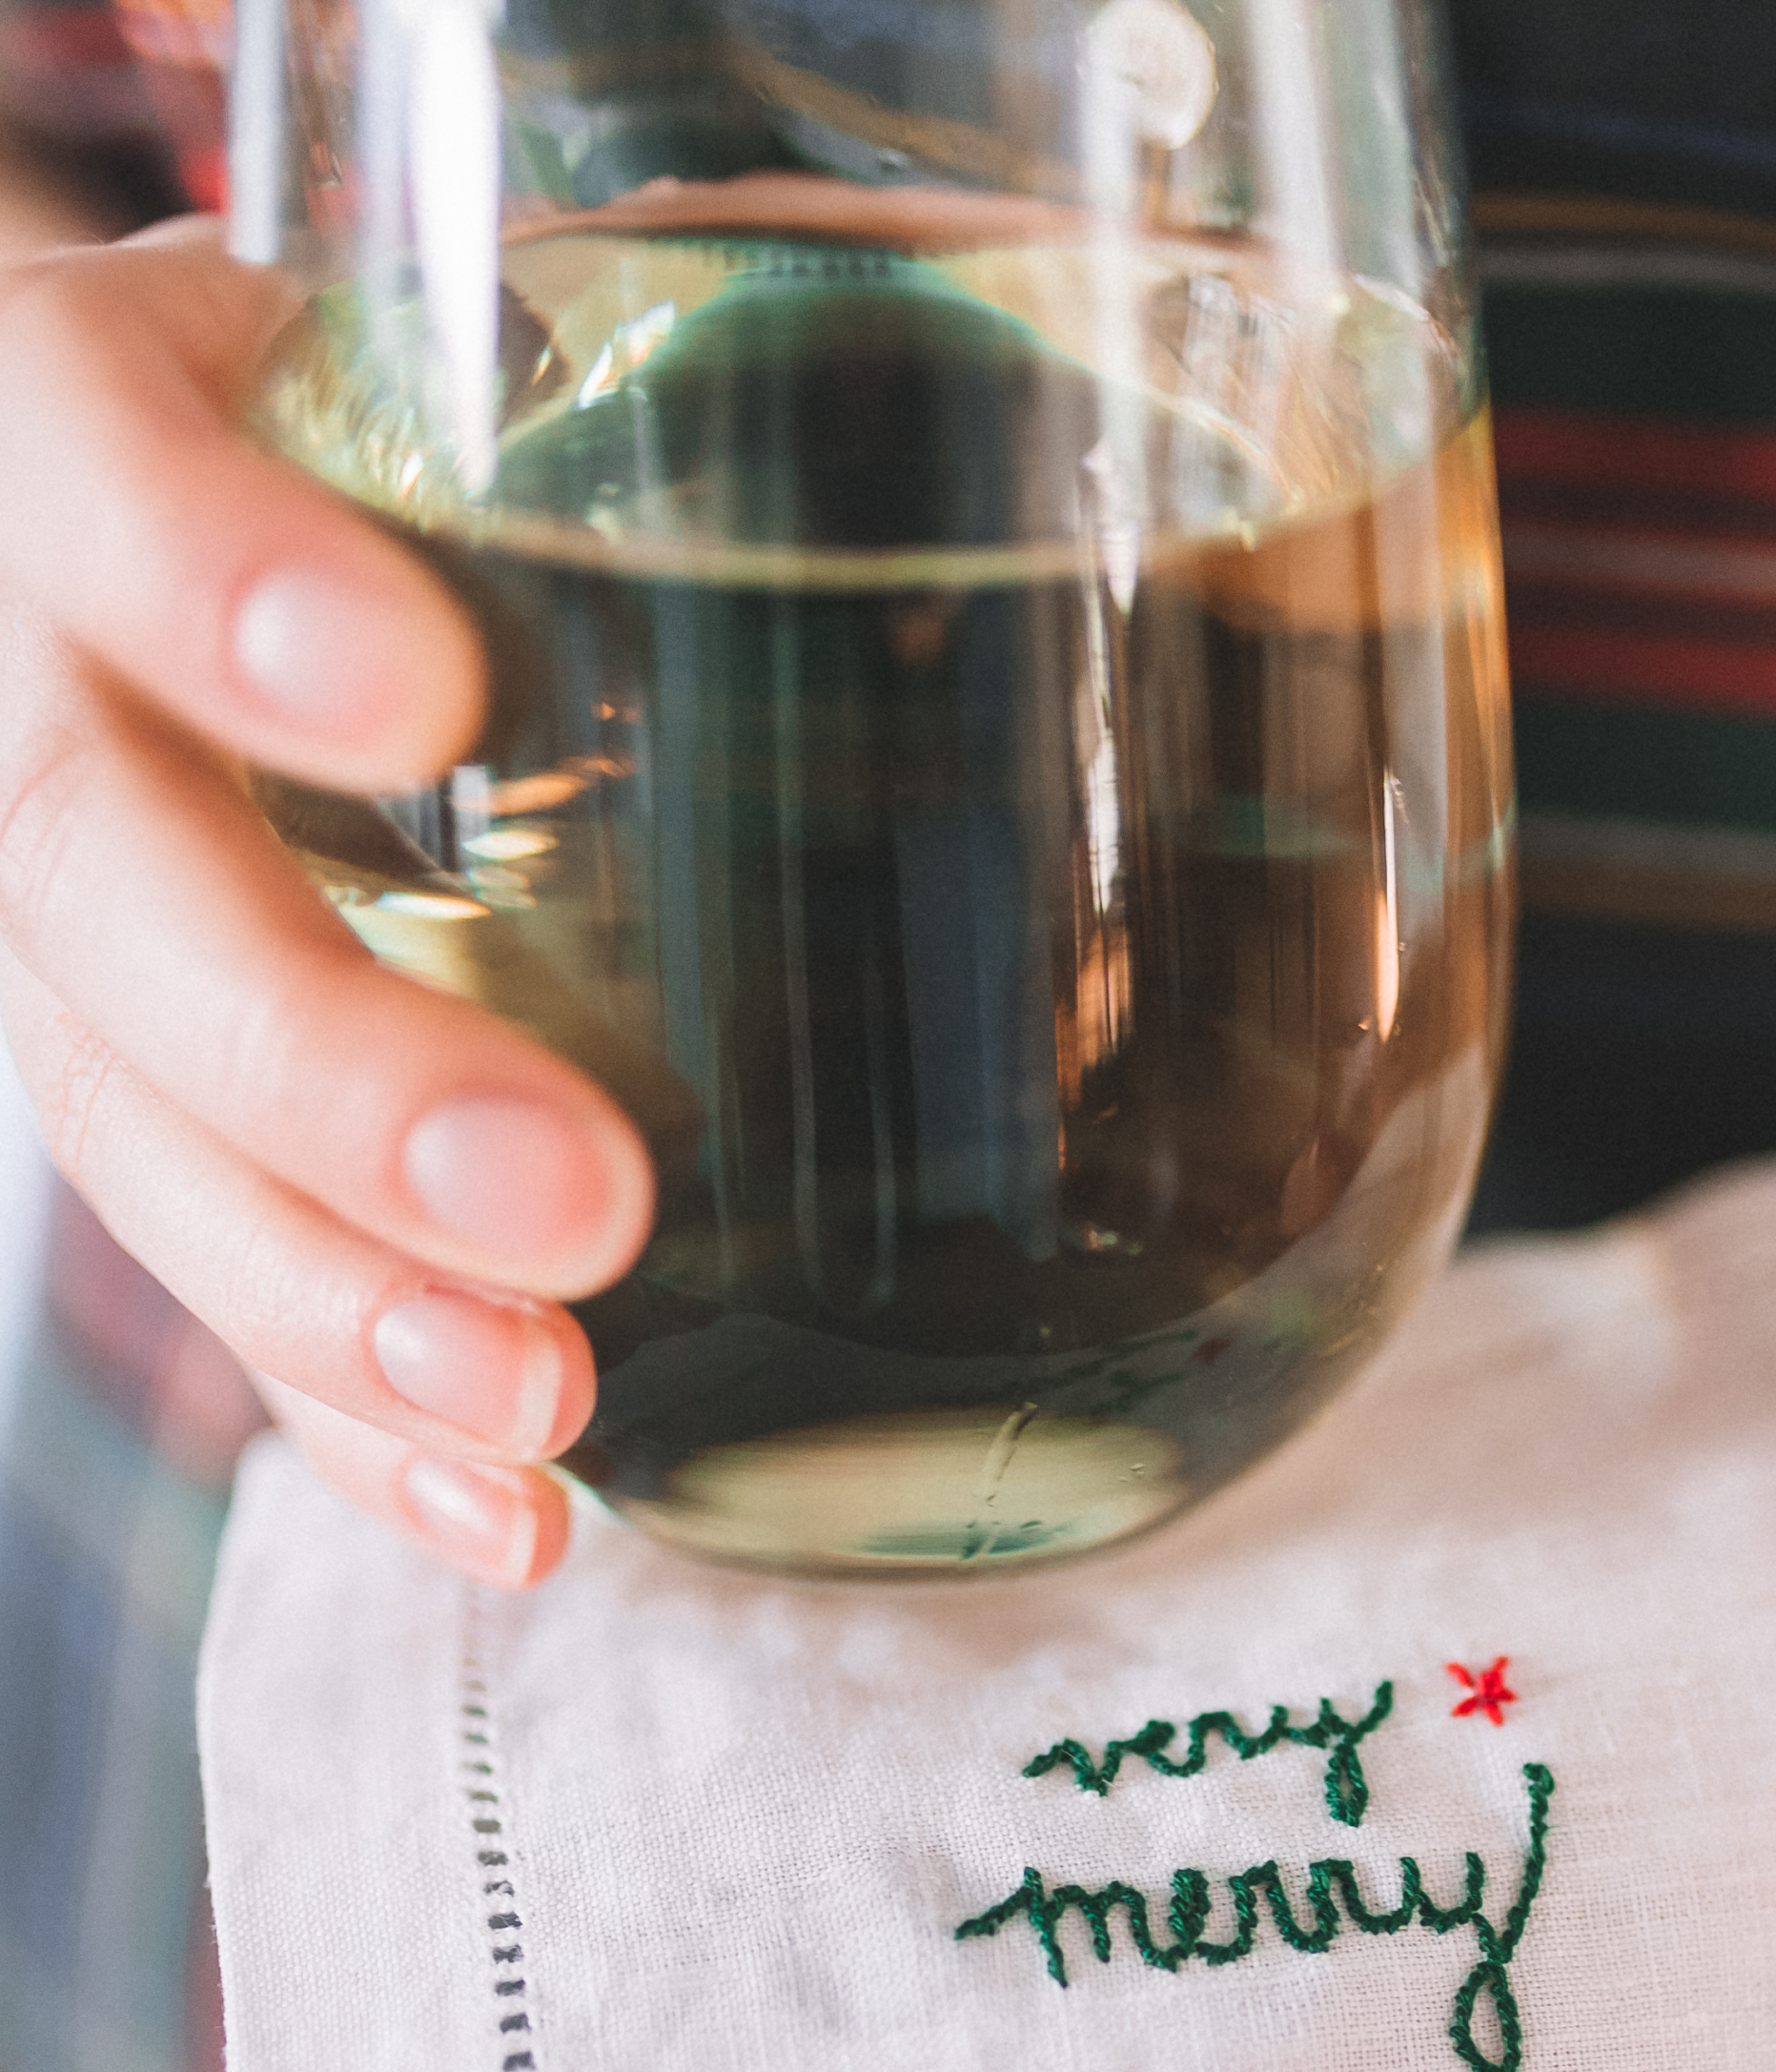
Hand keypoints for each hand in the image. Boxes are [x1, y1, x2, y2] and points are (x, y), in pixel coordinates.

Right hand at [0, 226, 652, 1581]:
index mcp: (88, 431)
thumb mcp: (487, 352)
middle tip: (567, 1198)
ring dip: (340, 1295)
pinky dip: (354, 1422)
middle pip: (99, 883)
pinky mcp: (127, 1101)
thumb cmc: (399, 428)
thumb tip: (1168, 582)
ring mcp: (53, 922)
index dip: (225, 586)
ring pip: (128, 1121)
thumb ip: (684, 416)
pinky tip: (507, 1521)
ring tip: (543, 1406)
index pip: (99, 477)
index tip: (421, 694)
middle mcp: (32, 684)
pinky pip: (207, 1279)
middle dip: (332, 1066)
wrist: (201, 522)